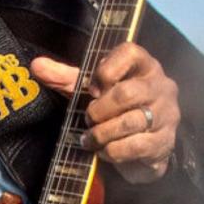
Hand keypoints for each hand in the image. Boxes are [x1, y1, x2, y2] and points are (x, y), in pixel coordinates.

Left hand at [31, 42, 179, 182]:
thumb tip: (36, 65)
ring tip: (91, 138)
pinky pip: (135, 146)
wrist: (144, 146)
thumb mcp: (90, 90)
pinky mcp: (165, 142)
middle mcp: (161, 86)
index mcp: (144, 65)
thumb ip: (65, 77)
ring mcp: (167, 115)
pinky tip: (105, 150)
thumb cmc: (117, 109)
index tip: (92, 88)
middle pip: (126, 94)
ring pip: (130, 122)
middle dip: (99, 110)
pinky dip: (112, 151)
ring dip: (102, 134)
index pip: (130, 52)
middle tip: (88, 119)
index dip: (106, 70)